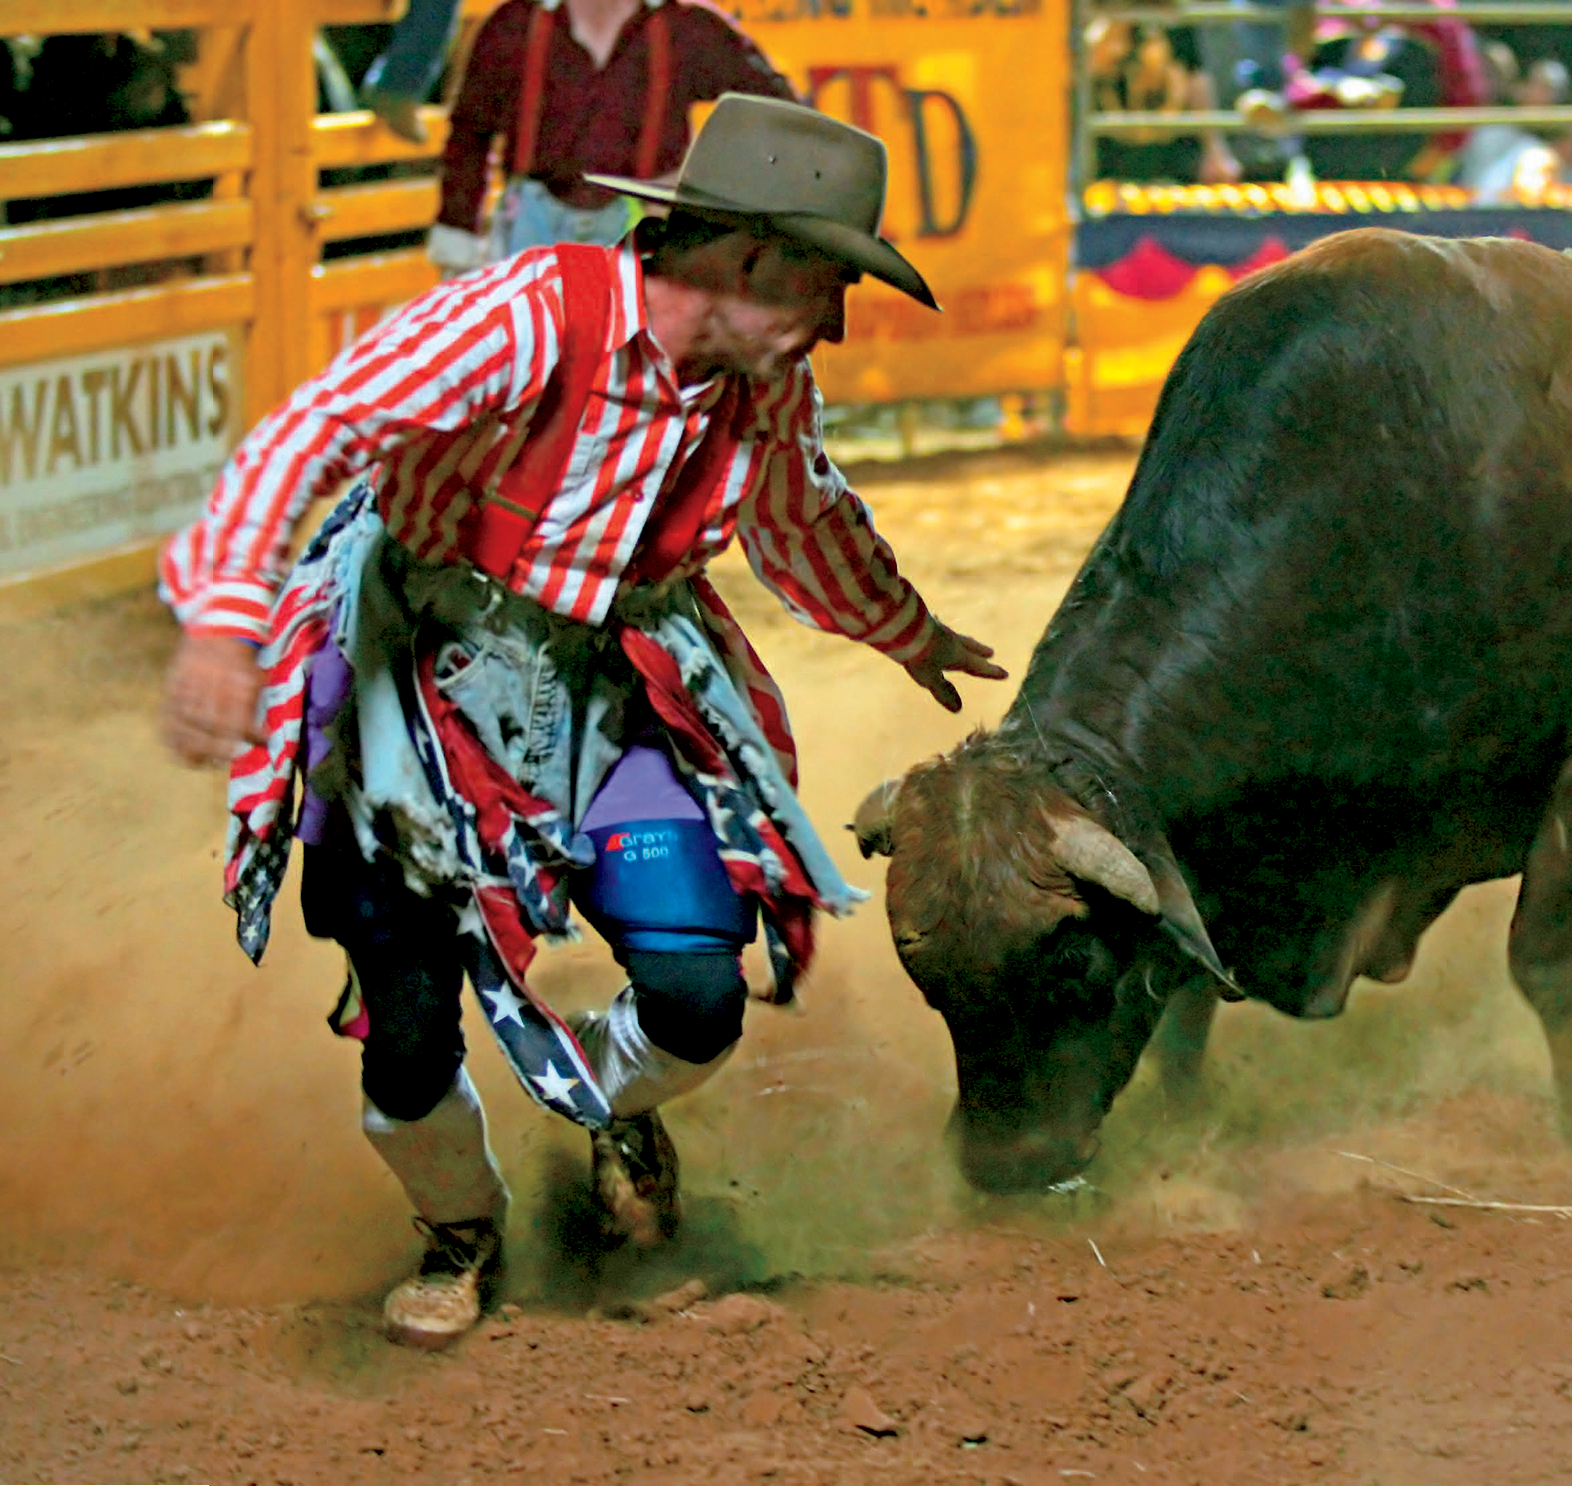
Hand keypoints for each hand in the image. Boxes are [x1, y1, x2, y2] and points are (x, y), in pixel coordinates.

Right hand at [160, 633, 264, 766]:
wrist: (216, 631)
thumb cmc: (241, 663)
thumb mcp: (257, 681)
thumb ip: (256, 711)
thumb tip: (265, 742)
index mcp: (236, 682)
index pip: (235, 715)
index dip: (239, 737)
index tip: (242, 752)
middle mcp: (210, 684)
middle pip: (209, 723)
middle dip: (216, 746)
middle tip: (223, 760)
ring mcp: (188, 686)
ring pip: (186, 722)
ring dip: (195, 746)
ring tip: (204, 761)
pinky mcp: (171, 688)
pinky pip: (169, 717)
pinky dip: (174, 738)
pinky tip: (182, 753)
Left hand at [903, 624, 1008, 712]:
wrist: (902, 625)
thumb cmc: (918, 654)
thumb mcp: (930, 678)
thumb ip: (943, 692)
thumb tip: (958, 709)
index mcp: (957, 655)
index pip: (977, 667)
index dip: (991, 673)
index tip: (1005, 674)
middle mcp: (952, 641)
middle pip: (969, 648)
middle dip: (980, 652)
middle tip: (990, 653)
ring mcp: (938, 630)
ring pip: (955, 637)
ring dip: (964, 641)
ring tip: (968, 641)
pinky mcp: (925, 623)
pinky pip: (937, 627)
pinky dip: (940, 628)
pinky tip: (935, 623)